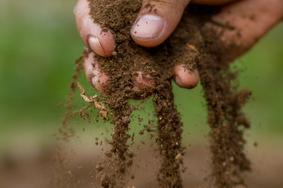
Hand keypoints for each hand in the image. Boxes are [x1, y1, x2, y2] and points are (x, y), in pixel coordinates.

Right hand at [74, 0, 282, 91]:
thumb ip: (164, 2)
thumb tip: (142, 38)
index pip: (92, 14)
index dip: (91, 30)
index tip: (103, 46)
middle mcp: (140, 21)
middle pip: (109, 51)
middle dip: (105, 71)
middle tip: (107, 85)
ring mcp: (164, 43)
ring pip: (140, 69)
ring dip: (140, 81)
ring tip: (146, 85)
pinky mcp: (191, 60)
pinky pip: (180, 74)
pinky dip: (182, 77)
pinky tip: (187, 77)